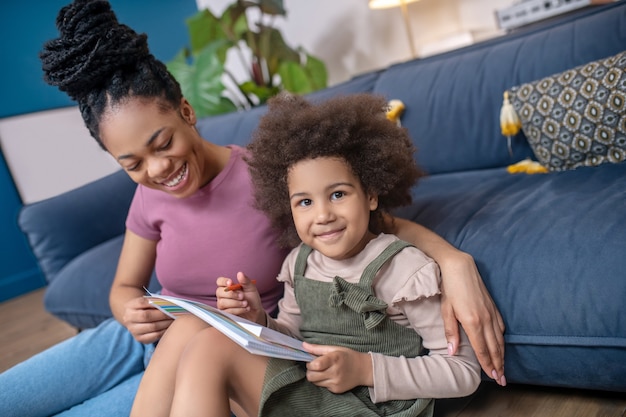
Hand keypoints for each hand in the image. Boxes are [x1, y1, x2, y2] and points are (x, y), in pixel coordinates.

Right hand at [122, 296, 172, 343]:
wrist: (136, 318)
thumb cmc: (145, 307)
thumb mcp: (147, 301)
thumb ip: (156, 301)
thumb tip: (170, 304)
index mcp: (130, 306)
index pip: (143, 302)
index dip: (156, 303)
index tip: (169, 304)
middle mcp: (128, 318)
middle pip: (147, 316)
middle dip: (163, 314)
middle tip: (175, 313)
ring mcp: (133, 330)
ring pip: (152, 327)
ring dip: (166, 323)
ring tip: (175, 319)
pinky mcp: (139, 339)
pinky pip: (154, 336)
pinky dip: (164, 331)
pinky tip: (170, 327)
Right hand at [216, 272, 265, 324]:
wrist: (255, 311)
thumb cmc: (251, 298)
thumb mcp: (251, 288)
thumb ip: (245, 281)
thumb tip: (240, 273)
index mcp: (228, 286)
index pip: (219, 281)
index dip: (223, 281)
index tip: (231, 283)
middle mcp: (223, 295)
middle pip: (219, 292)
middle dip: (231, 294)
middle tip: (242, 296)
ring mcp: (223, 304)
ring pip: (222, 303)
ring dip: (236, 303)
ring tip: (246, 303)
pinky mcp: (225, 313)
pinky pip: (227, 311)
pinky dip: (238, 310)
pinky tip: (245, 308)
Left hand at [303, 342, 372, 393]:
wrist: (363, 369)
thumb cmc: (347, 356)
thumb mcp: (335, 348)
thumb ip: (317, 348)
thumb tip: (303, 345)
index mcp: (334, 359)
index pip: (316, 365)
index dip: (310, 363)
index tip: (312, 360)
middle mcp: (335, 372)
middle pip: (311, 376)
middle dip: (310, 371)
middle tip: (316, 366)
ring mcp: (336, 382)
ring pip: (315, 382)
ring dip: (315, 377)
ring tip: (323, 371)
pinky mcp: (336, 390)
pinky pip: (322, 387)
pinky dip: (323, 381)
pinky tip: (330, 376)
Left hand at [439, 252, 506, 385]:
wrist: (460, 267)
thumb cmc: (450, 289)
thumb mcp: (446, 310)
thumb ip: (451, 332)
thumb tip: (452, 352)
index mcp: (472, 322)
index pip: (482, 349)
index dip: (488, 364)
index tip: (493, 377)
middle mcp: (485, 319)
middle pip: (494, 347)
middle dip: (499, 365)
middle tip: (502, 380)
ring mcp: (491, 313)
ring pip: (499, 339)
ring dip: (502, 354)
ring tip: (503, 368)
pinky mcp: (493, 307)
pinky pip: (501, 327)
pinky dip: (502, 339)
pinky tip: (501, 345)